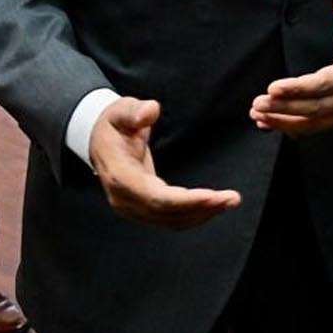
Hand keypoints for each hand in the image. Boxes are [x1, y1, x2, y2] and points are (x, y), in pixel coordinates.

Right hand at [89, 97, 241, 228]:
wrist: (99, 140)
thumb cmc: (113, 124)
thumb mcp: (121, 111)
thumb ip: (135, 111)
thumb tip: (150, 111)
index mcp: (120, 176)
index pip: (155, 197)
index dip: (184, 200)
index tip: (212, 195)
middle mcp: (124, 198)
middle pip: (167, 213)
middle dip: (201, 208)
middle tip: (232, 199)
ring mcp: (132, 207)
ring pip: (170, 220)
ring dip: (202, 214)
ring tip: (229, 201)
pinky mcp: (142, 208)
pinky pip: (170, 219)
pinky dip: (193, 215)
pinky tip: (213, 206)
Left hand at [251, 0, 332, 135]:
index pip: (325, 84)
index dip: (298, 88)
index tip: (273, 87)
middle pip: (315, 107)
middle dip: (284, 107)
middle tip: (259, 103)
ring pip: (312, 122)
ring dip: (283, 120)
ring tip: (258, 114)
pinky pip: (313, 127)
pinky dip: (289, 127)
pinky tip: (268, 123)